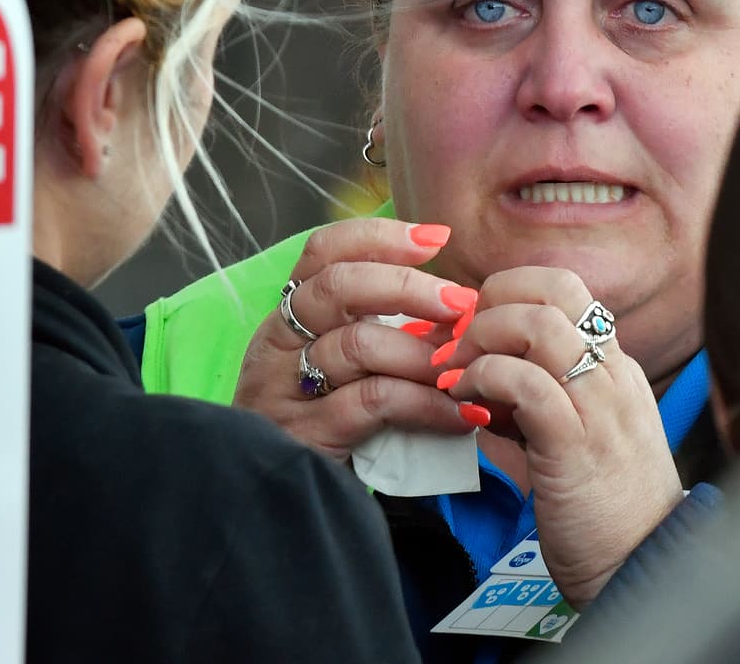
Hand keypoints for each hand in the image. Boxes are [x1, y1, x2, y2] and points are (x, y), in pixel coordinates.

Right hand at [232, 218, 480, 462]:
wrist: (275, 501)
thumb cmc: (324, 420)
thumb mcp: (338, 365)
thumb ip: (376, 327)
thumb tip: (454, 301)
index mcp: (287, 314)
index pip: (323, 251)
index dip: (379, 237)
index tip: (435, 238)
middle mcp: (276, 342)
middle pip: (339, 286)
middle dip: (409, 287)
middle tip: (461, 304)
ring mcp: (285, 388)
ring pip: (358, 344)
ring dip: (423, 351)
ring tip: (464, 364)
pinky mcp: (306, 434)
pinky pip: (374, 402)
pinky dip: (426, 403)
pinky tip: (459, 413)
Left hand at [434, 266, 683, 606]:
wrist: (644, 569)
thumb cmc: (604, 510)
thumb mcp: (578, 436)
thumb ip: (539, 400)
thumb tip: (482, 375)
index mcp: (615, 367)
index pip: (565, 288)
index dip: (509, 291)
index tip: (474, 325)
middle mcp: (612, 374)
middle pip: (556, 288)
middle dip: (494, 298)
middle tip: (460, 339)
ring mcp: (599, 406)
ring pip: (540, 325)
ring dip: (483, 336)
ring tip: (457, 370)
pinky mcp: (575, 444)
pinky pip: (527, 383)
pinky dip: (485, 378)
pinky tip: (465, 402)